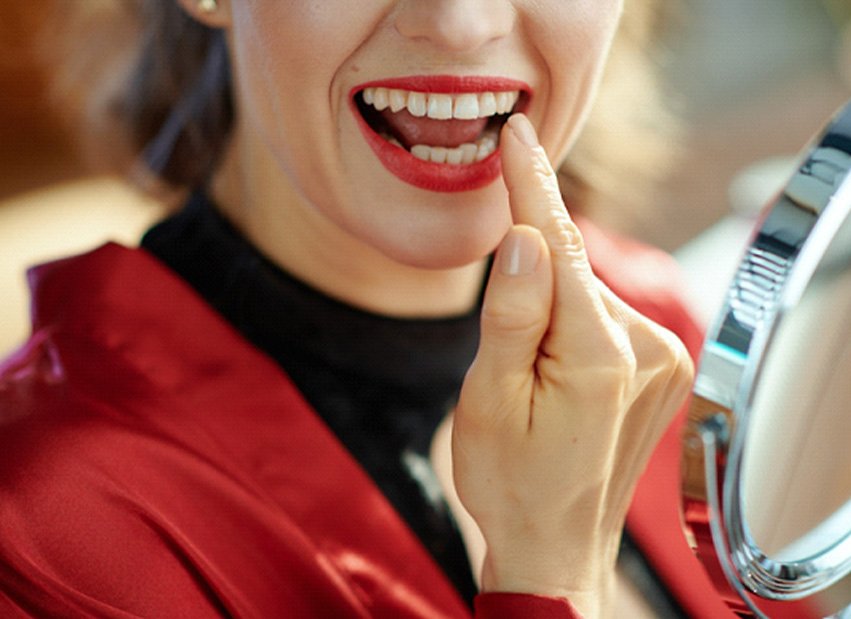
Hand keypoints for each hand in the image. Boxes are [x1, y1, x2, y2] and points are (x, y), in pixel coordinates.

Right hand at [451, 114, 693, 616]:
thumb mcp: (488, 400)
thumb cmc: (510, 481)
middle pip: (573, 271)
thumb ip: (511, 314)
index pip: (560, 245)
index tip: (516, 134)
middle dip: (528, 277)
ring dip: (550, 310)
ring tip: (527, 381)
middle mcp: (648, 348)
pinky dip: (572, 323)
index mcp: (598, 356)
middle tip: (500, 351)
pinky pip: (604, 318)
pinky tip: (555, 373)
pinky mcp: (663, 368)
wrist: (557, 545)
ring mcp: (663, 359)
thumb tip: (524, 236)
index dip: (530, 186)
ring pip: (587, 295)